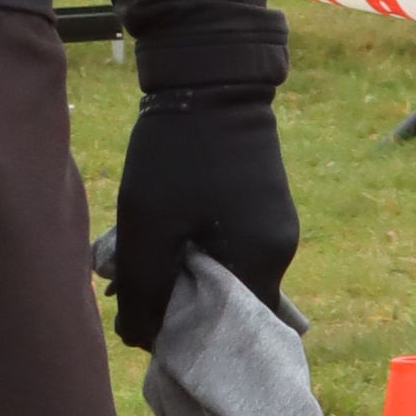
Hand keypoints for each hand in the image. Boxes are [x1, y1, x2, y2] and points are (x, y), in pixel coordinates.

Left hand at [99, 88, 299, 352]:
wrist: (209, 76)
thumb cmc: (177, 155)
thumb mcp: (148, 227)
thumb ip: (143, 290)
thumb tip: (139, 340)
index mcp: (261, 263)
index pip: (233, 333)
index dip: (189, 339)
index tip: (148, 329)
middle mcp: (280, 250)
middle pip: (229, 305)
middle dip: (182, 305)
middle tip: (135, 292)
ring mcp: (276, 224)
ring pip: (226, 272)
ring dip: (185, 274)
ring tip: (142, 258)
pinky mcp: (264, 203)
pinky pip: (230, 245)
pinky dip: (197, 249)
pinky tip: (162, 232)